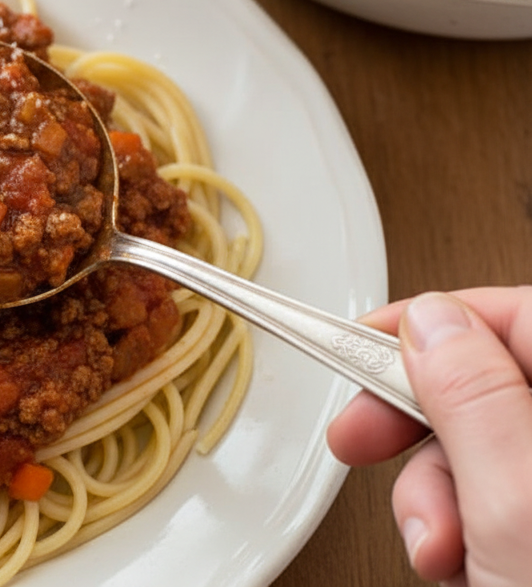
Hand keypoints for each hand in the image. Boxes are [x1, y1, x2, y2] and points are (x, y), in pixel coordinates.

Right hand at [327, 287, 531, 585]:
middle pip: (498, 384)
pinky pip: (495, 500)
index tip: (364, 339)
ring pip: (487, 450)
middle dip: (424, 425)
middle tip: (363, 439)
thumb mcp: (518, 510)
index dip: (440, 320)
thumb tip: (432, 323)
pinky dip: (459, 529)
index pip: (526, 316)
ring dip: (437, 496)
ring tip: (436, 548)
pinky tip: (458, 564)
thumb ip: (474, 399)